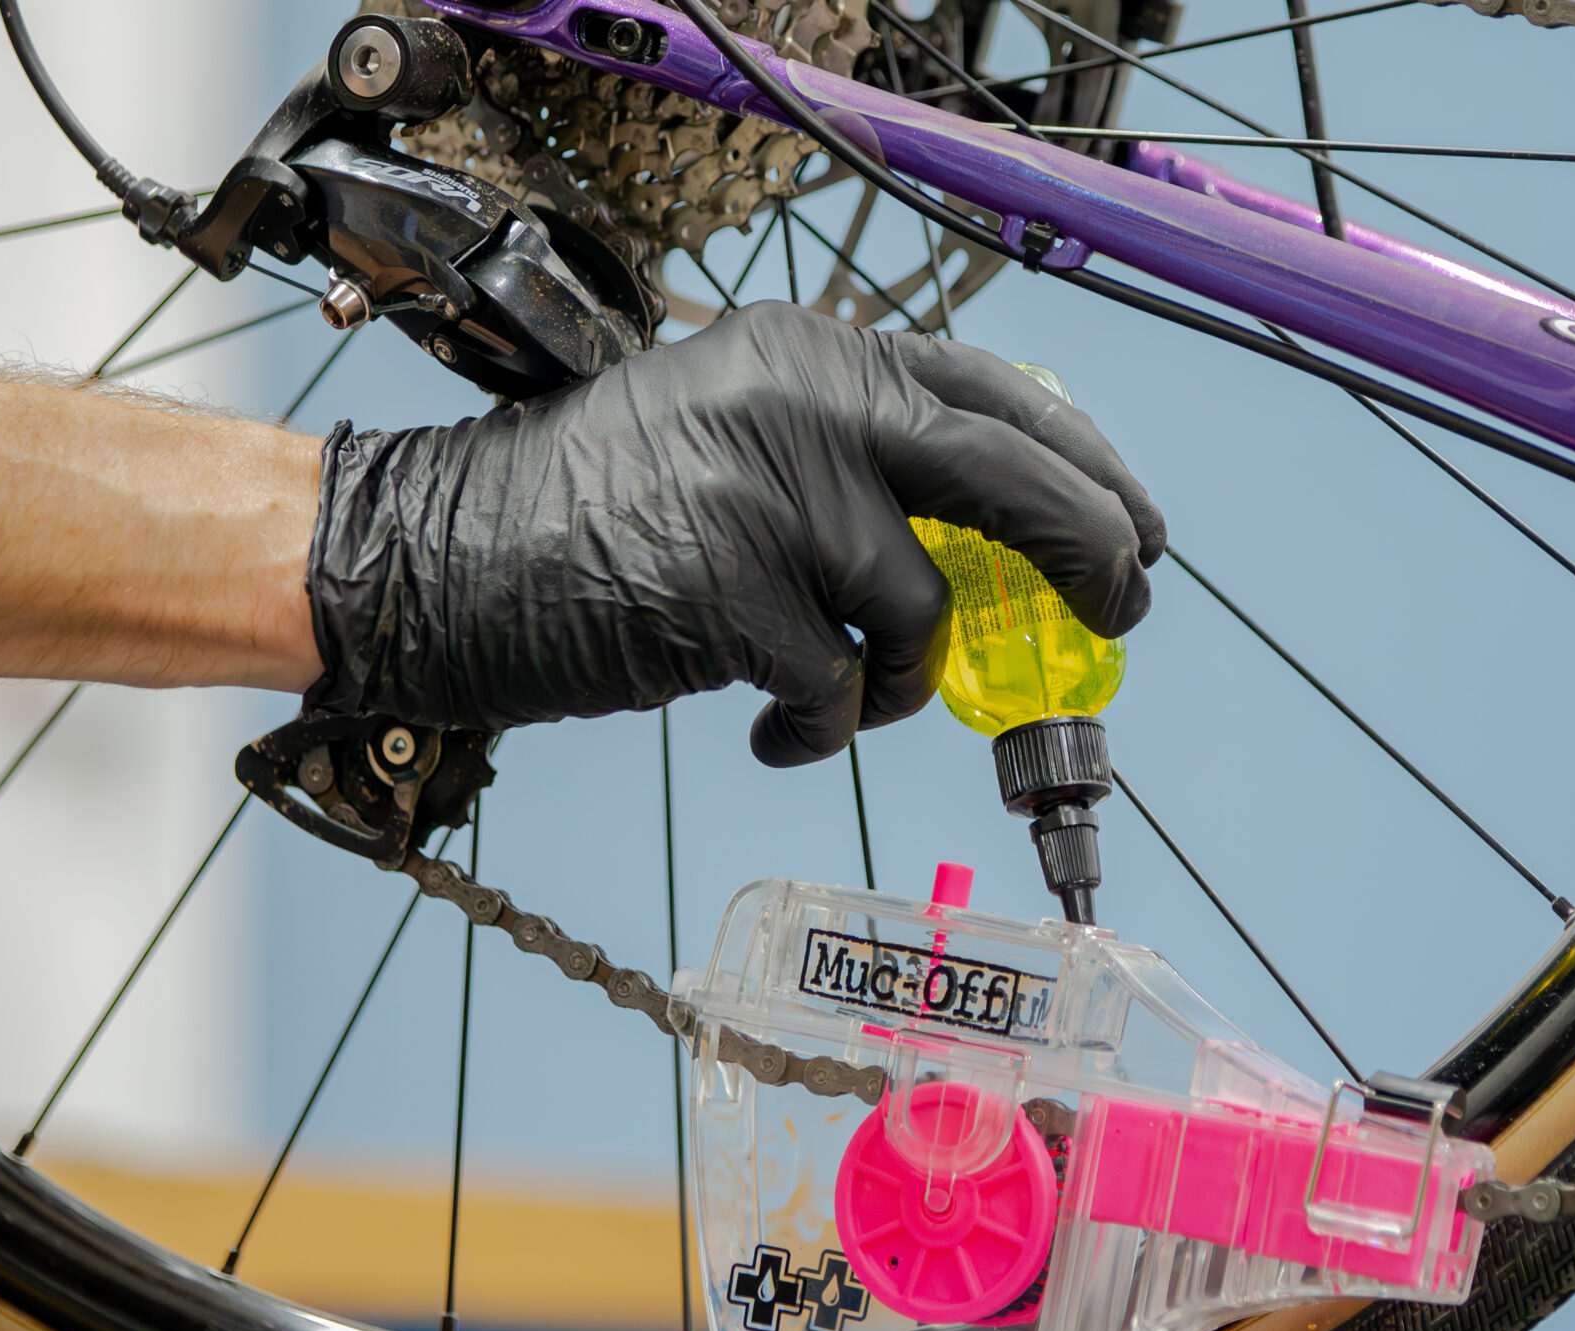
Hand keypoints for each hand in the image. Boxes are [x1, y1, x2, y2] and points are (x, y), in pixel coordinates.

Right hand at [303, 302, 1163, 764]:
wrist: (432, 555)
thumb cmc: (590, 516)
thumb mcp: (739, 440)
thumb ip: (861, 468)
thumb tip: (1009, 552)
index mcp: (813, 354)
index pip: (999, 393)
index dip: (1092, 468)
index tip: (1142, 534)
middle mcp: (804, 401)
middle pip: (1010, 478)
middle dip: (1092, 557)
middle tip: (1122, 618)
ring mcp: (769, 492)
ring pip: (922, 613)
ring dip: (900, 684)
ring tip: (835, 699)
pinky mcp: (730, 591)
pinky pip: (839, 691)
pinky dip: (818, 732)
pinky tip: (769, 733)